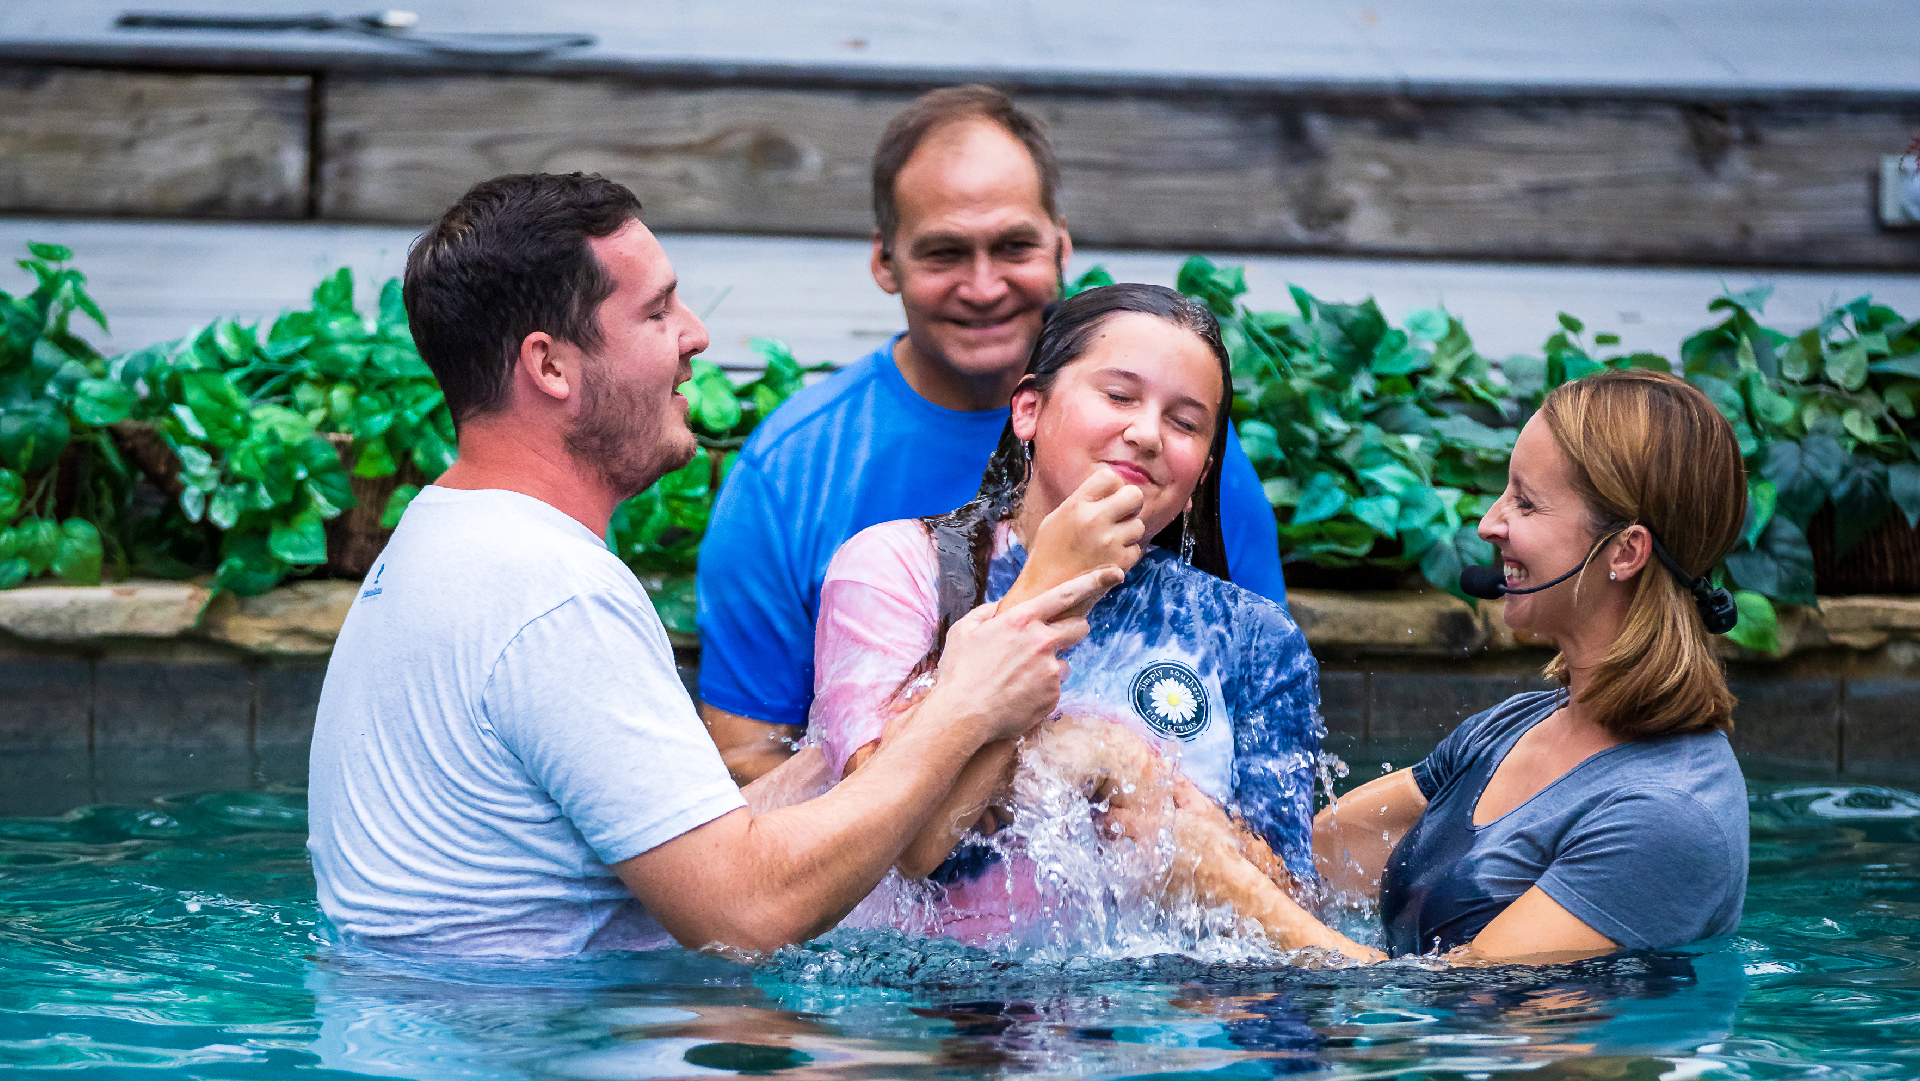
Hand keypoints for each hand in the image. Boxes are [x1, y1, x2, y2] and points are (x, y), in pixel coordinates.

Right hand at [917, 567, 1120, 746]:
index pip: (1066, 595)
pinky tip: (1018, 695)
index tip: (1114, 574)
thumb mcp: (964, 630)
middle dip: (1072, 630)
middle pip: (1080, 627)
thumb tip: (1000, 608)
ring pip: (1065, 662)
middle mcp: (1042, 642)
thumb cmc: (958, 671)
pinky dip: (1042, 690)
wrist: (961, 715)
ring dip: (1050, 666)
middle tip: (1050, 640)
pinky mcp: (1053, 696)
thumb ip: (987, 613)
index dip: (1093, 581)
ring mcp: (1051, 671)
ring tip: (1020, 678)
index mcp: (1022, 620)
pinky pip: (1056, 687)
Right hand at [1003, 468, 1144, 616]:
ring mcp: (1109, 542)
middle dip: (1130, 504)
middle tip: (1120, 515)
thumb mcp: (1057, 518)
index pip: (1109, 477)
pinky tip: (1110, 558)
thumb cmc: (1049, 553)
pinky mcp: (1120, 562)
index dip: (1112, 487)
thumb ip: (1082, 502)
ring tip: (1110, 541)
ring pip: (1138, 524)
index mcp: (1076, 505)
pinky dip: (1127, 553)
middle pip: (1134, 495)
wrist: (1046, 591)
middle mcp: (1094, 519)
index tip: (1108, 498)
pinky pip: (1137, 548)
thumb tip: (1108, 491)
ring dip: (1128, 532)